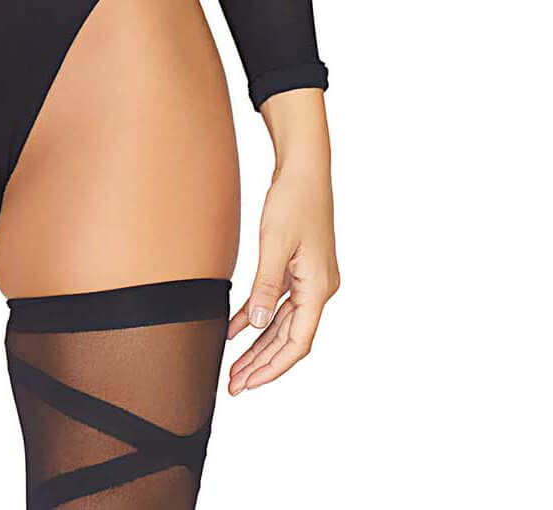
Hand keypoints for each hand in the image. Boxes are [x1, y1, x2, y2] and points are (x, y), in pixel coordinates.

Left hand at [227, 150, 338, 391]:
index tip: (250, 383)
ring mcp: (308, 279)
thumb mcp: (275, 243)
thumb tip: (258, 324)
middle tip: (235, 384)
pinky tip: (234, 330)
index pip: (298, 341)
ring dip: (258, 345)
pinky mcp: (296, 268)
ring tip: (234, 367)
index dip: (274, 366)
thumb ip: (266, 285)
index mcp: (319, 288)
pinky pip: (275, 302)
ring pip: (281, 323)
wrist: (303, 168)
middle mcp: (318, 288)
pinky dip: (256, 316)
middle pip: (289, 337)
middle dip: (262, 363)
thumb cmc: (294, 200)